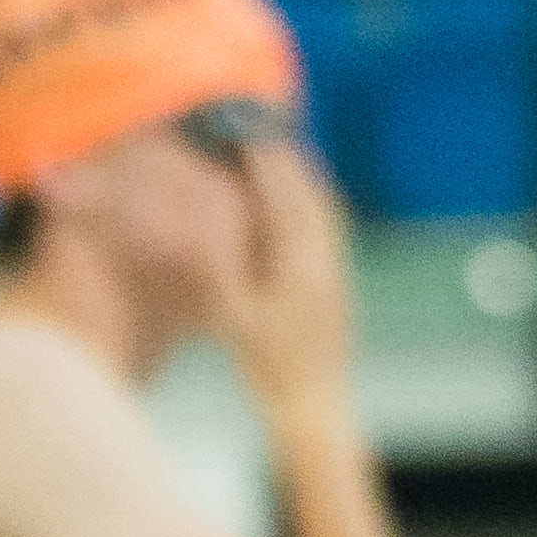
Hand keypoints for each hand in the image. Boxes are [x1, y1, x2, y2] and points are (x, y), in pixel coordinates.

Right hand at [219, 135, 360, 406]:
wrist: (317, 408)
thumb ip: (216, 273)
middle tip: (259, 129)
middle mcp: (324, 263)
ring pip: (324, 212)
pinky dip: (314, 207)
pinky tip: (301, 203)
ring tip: (279, 153)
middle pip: (308, 195)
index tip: (243, 132)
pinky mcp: (340, 287)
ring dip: (301, 179)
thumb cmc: (270, 370)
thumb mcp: (233, 320)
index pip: (281, 197)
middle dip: (283, 159)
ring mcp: (336, 274)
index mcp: (298, 266)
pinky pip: (330, 233)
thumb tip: (196, 230)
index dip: (262, 161)